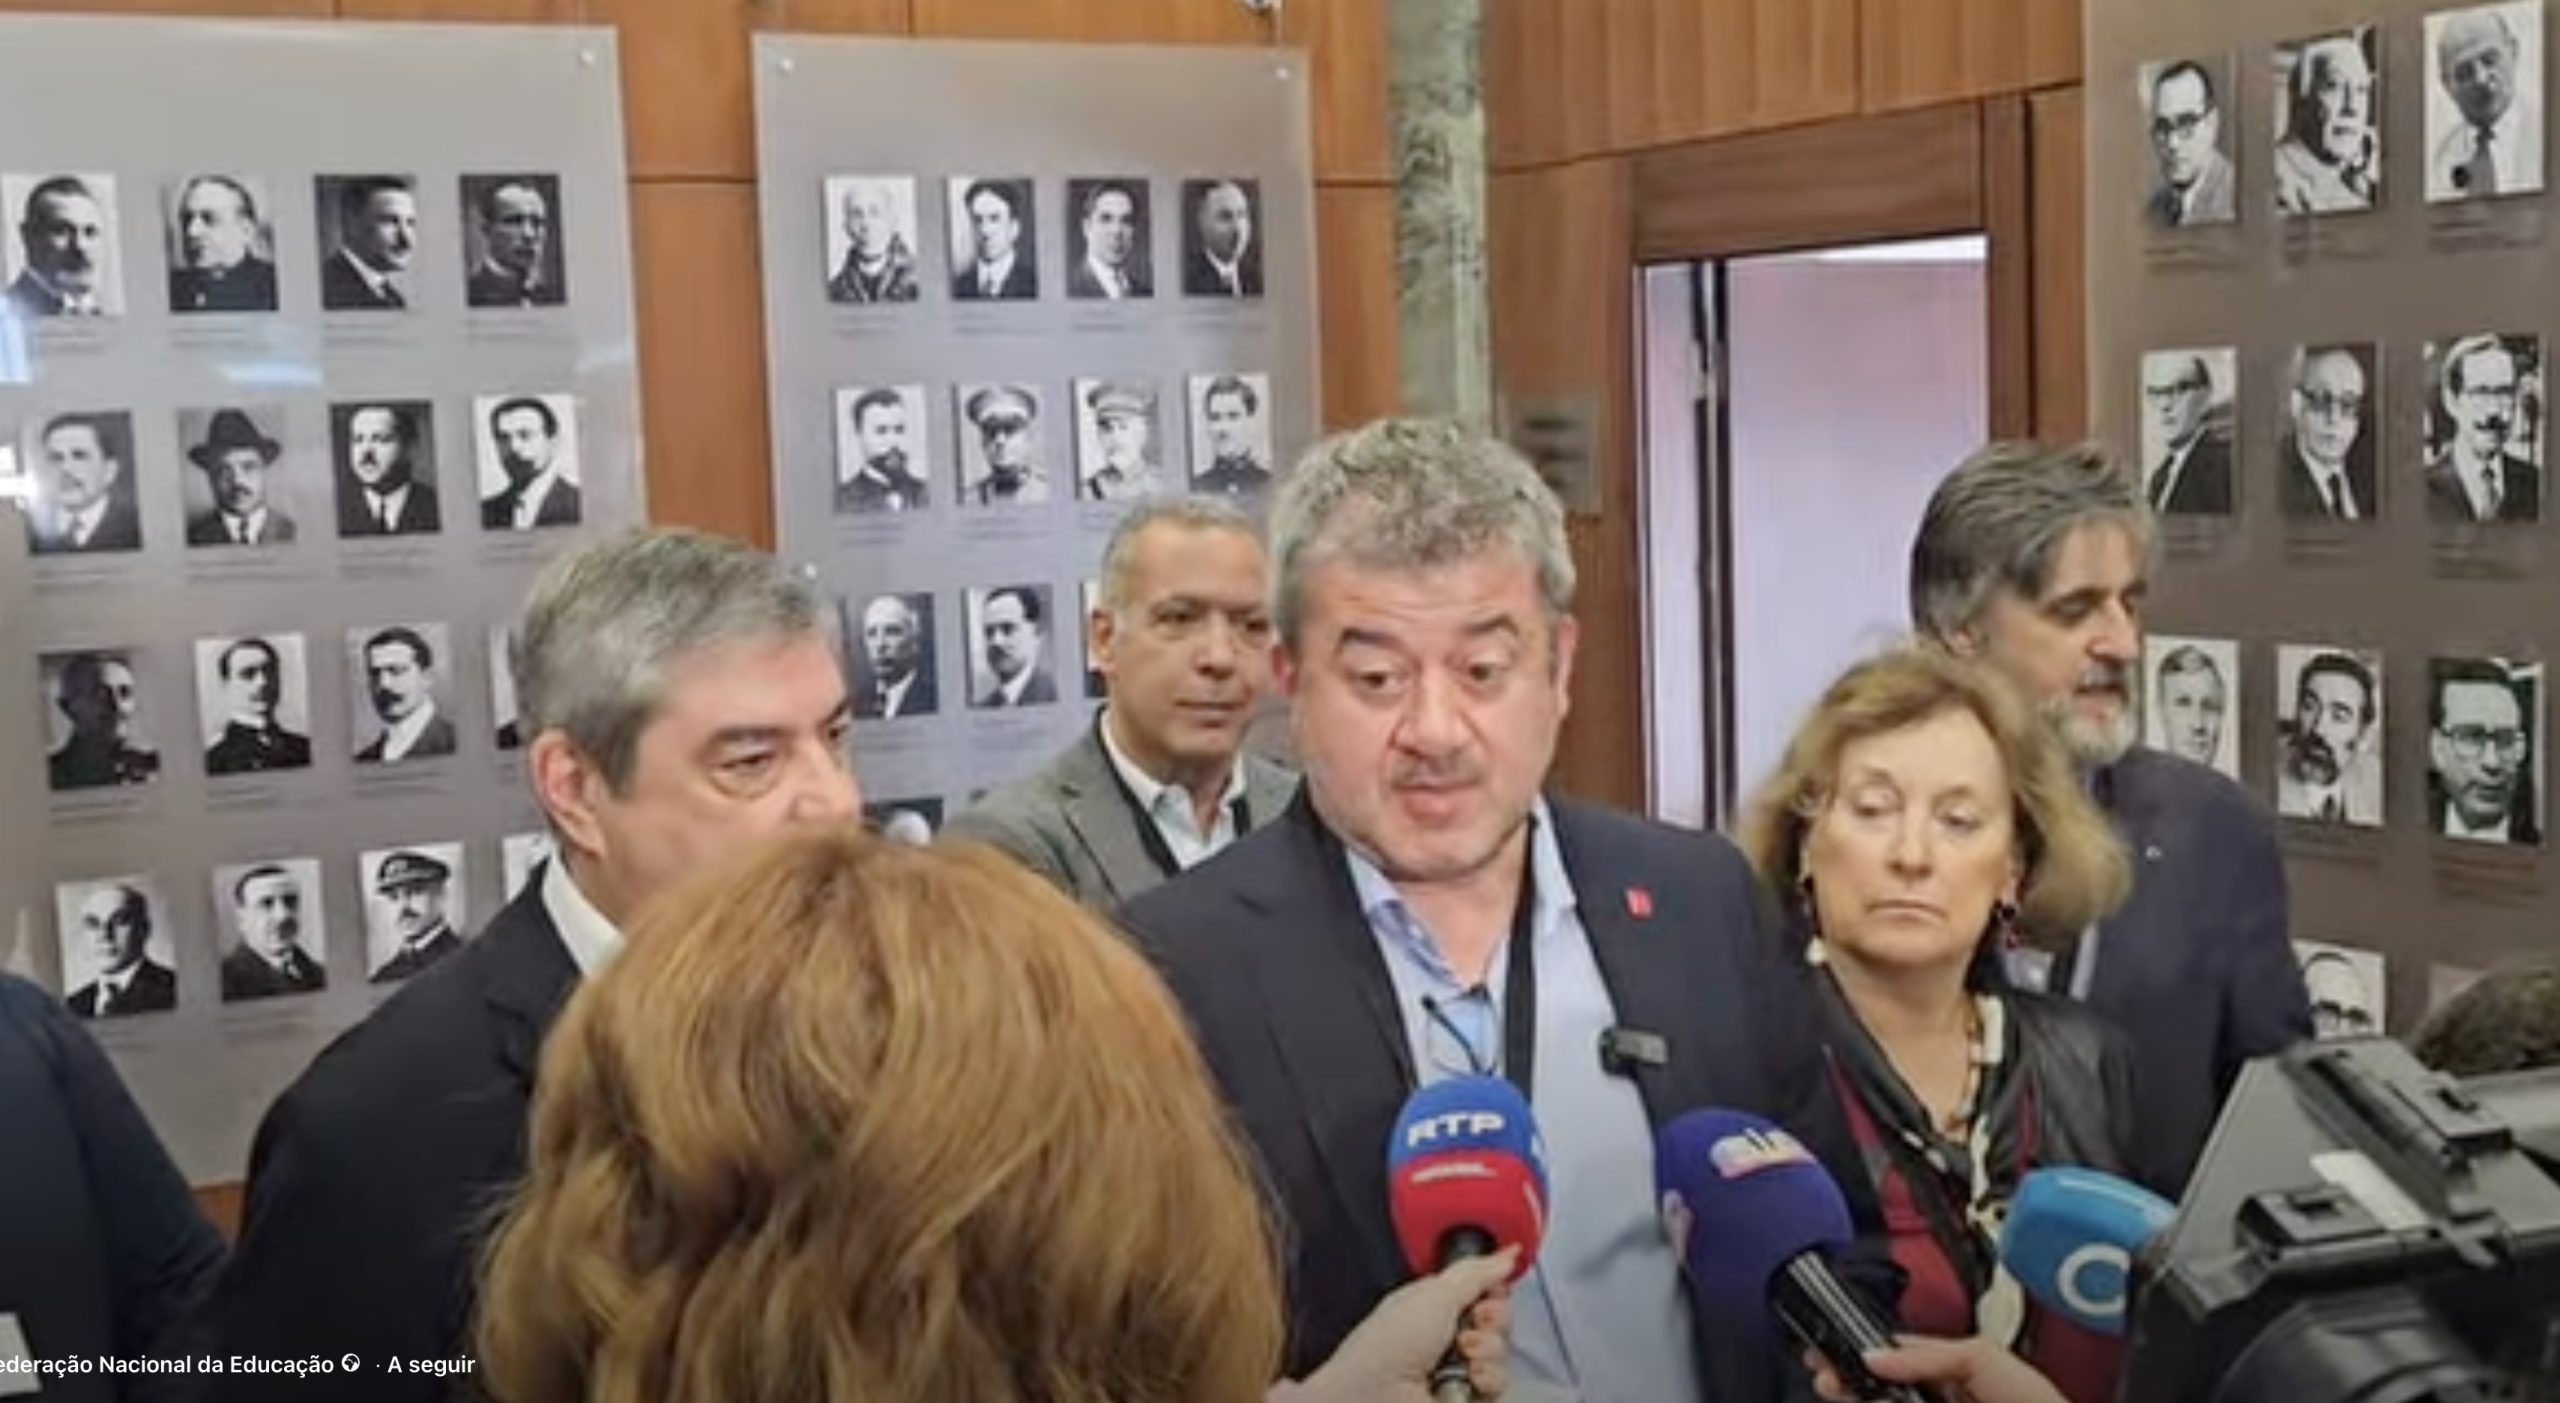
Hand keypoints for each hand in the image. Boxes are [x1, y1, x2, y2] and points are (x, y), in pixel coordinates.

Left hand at [1296, 1247, 1518, 1402]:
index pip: (1483, 1292)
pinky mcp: (1469, 1399)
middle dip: (1494, 1318)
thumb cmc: (1386, 1346)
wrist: (1375, 1398)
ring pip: (1501, 1354)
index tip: (1490, 1290)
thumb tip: (1507, 1255)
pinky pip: (1499, 1385)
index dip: (1493, 1290)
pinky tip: (1468, 1378)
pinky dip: (1488, 1380)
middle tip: (1476, 1321)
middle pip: (1498, 1321)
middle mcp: (1446, 1339)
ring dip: (1489, 1350)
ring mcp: (1458, 1373)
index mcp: (1432, 1306)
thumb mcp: (1434, 1294)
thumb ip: (1475, 1273)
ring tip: (1465, 1353)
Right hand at [1803, 1335, 2068, 1402]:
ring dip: (1858, 1395)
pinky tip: (1861, 1398)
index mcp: (1953, 1372)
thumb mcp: (1980, 1357)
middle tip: (1827, 1376)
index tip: (1829, 1352)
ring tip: (1838, 1389)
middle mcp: (1942, 1395)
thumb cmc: (2034, 1401)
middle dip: (1849, 1378)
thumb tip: (1876, 1356)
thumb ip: (1927, 1355)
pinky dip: (1872, 1401)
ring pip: (1883, 1400)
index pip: (1895, 1357)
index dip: (1859, 1352)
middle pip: (1882, 1385)